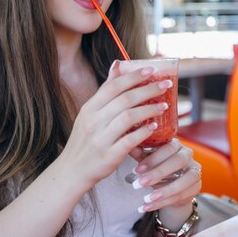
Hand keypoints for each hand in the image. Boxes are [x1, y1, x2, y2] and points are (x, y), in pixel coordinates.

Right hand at [58, 61, 174, 189]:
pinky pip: (129, 141)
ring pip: (128, 117)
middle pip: (124, 99)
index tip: (151, 70)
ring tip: (164, 106)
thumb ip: (105, 91)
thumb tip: (117, 64)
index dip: (133, 76)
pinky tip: (154, 127)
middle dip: (148, 90)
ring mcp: (100, 139)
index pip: (113, 86)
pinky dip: (143, 132)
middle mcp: (93, 121)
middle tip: (165, 85)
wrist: (72, 171)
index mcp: (90, 108)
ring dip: (149, 109)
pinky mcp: (108, 156)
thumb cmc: (85, 140)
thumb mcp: (89, 113)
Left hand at [130, 139, 201, 212]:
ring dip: (164, 191)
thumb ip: (140, 154)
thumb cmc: (157, 166)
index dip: (153, 159)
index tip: (136, 170)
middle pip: (178, 161)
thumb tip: (127, 148)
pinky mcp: (196, 187)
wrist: (170, 183)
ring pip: (184, 181)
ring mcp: (195, 171)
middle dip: (158, 173)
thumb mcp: (147, 160)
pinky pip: (182, 195)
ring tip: (145, 199)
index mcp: (176, 144)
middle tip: (138, 184)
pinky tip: (148, 206)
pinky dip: (163, 203)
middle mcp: (188, 155)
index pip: (169, 147)